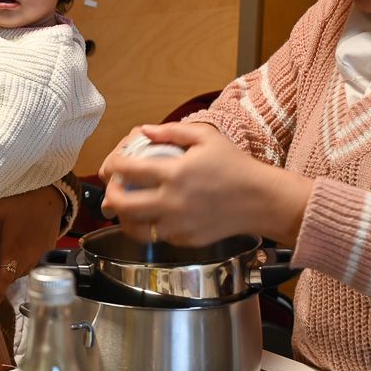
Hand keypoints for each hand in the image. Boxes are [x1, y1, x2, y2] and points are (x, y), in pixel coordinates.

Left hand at [0, 184, 68, 308]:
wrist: (52, 194)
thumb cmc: (24, 200)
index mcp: (14, 252)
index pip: (3, 280)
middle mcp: (28, 258)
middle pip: (12, 277)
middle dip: (1, 282)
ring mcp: (40, 255)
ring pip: (22, 271)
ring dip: (12, 272)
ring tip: (0, 270)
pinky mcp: (47, 250)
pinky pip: (32, 264)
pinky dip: (22, 264)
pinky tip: (14, 255)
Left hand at [99, 122, 312, 246]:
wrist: (260, 200)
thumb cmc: (235, 166)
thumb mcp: (207, 137)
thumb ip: (172, 131)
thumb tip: (144, 130)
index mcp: (175, 173)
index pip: (129, 170)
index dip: (114, 166)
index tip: (113, 165)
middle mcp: (173, 202)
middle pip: (123, 205)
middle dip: (110, 196)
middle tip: (113, 190)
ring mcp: (178, 225)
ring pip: (135, 229)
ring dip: (125, 218)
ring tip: (128, 207)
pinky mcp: (186, 240)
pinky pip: (157, 237)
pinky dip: (150, 227)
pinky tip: (153, 215)